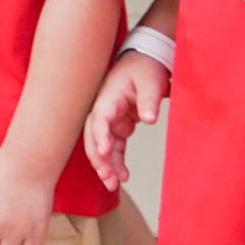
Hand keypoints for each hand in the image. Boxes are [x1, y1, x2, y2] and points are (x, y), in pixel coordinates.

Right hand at [82, 50, 169, 191]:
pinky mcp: (119, 124)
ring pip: (102, 145)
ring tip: (113, 184)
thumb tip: (150, 119)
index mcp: (108, 97)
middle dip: (98, 158)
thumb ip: (149, 100)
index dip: (100, 135)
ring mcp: (110, 118)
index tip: (104, 151)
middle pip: (94, 136)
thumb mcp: (150, 81)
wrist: (146, 60)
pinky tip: (122, 176)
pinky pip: (114, 146)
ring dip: (105, 164)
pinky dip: (115, 161)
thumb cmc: (145, 68)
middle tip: (108, 178)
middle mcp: (105, 109)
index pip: (99, 118)